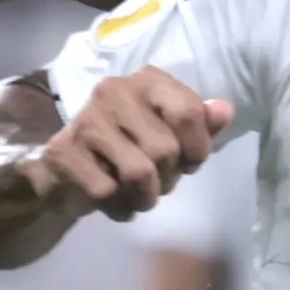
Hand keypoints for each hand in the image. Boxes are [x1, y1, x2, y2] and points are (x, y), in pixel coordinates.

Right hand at [40, 68, 232, 226]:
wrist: (67, 170)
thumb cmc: (129, 149)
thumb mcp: (170, 136)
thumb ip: (200, 125)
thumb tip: (224, 111)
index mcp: (147, 81)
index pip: (189, 113)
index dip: (197, 149)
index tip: (187, 162)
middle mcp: (115, 91)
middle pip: (165, 149)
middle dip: (168, 179)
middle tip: (156, 183)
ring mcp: (87, 119)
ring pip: (139, 172)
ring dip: (145, 198)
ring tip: (138, 195)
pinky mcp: (64, 151)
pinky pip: (108, 192)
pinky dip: (118, 208)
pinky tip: (113, 201)